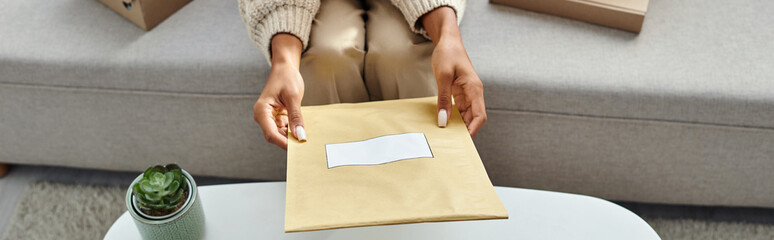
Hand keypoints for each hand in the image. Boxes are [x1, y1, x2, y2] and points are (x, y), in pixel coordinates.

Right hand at [253, 34, 306, 149]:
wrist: (285, 68)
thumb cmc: (286, 77)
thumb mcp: (293, 96)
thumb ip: (296, 116)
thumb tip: (300, 135)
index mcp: (261, 111)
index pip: (271, 133)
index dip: (284, 143)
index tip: (297, 149)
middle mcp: (263, 117)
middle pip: (275, 136)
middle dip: (289, 142)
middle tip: (305, 147)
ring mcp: (271, 118)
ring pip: (281, 135)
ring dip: (293, 138)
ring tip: (307, 140)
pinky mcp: (278, 118)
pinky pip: (286, 129)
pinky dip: (294, 131)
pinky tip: (304, 132)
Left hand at [422, 7, 486, 136]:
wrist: (448, 42)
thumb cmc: (448, 54)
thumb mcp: (443, 76)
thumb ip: (444, 99)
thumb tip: (443, 120)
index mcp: (474, 89)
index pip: (480, 115)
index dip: (474, 130)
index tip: (464, 141)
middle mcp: (474, 93)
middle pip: (474, 118)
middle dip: (465, 131)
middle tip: (452, 142)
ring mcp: (468, 94)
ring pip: (467, 116)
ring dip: (459, 126)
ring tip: (447, 136)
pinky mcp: (460, 94)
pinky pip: (459, 110)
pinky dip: (453, 118)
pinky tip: (445, 123)